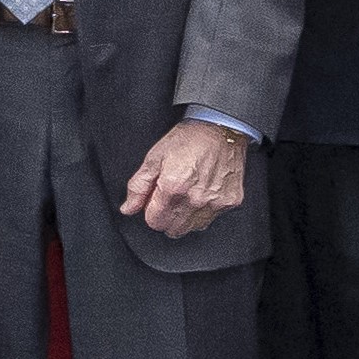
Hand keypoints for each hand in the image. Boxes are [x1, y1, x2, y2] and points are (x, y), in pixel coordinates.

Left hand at [121, 118, 248, 237]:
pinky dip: (203, 211)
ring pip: (192, 228)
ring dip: (185, 216)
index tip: (155, 199)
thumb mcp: (154, 157)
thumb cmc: (189, 139)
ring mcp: (215, 202)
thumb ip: (139, 186)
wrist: (221, 129)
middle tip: (170, 196)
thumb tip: (128, 208)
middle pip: (173, 229)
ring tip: (187, 193)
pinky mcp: (230, 202)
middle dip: (166, 216)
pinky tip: (202, 192)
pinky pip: (210, 219)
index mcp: (174, 187)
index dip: (151, 211)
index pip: (154, 222)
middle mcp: (196, 199)